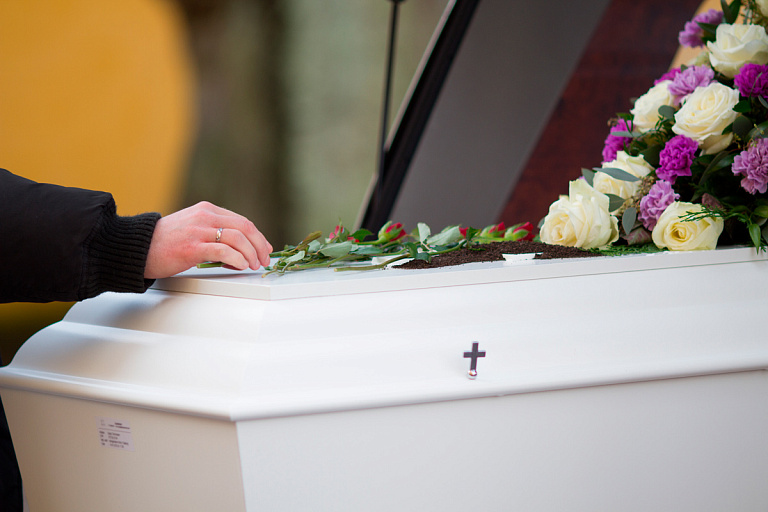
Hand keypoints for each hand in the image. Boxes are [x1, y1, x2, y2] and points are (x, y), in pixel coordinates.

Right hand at [144, 201, 272, 278]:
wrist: (137, 247)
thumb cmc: (164, 243)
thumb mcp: (192, 229)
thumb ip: (213, 233)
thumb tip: (239, 250)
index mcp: (206, 210)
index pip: (242, 221)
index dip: (258, 236)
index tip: (265, 249)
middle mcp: (205, 216)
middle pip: (244, 227)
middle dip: (259, 245)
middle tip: (264, 260)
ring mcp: (198, 231)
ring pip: (237, 238)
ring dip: (251, 253)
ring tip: (253, 265)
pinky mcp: (192, 247)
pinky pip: (223, 250)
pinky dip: (237, 258)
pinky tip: (241, 265)